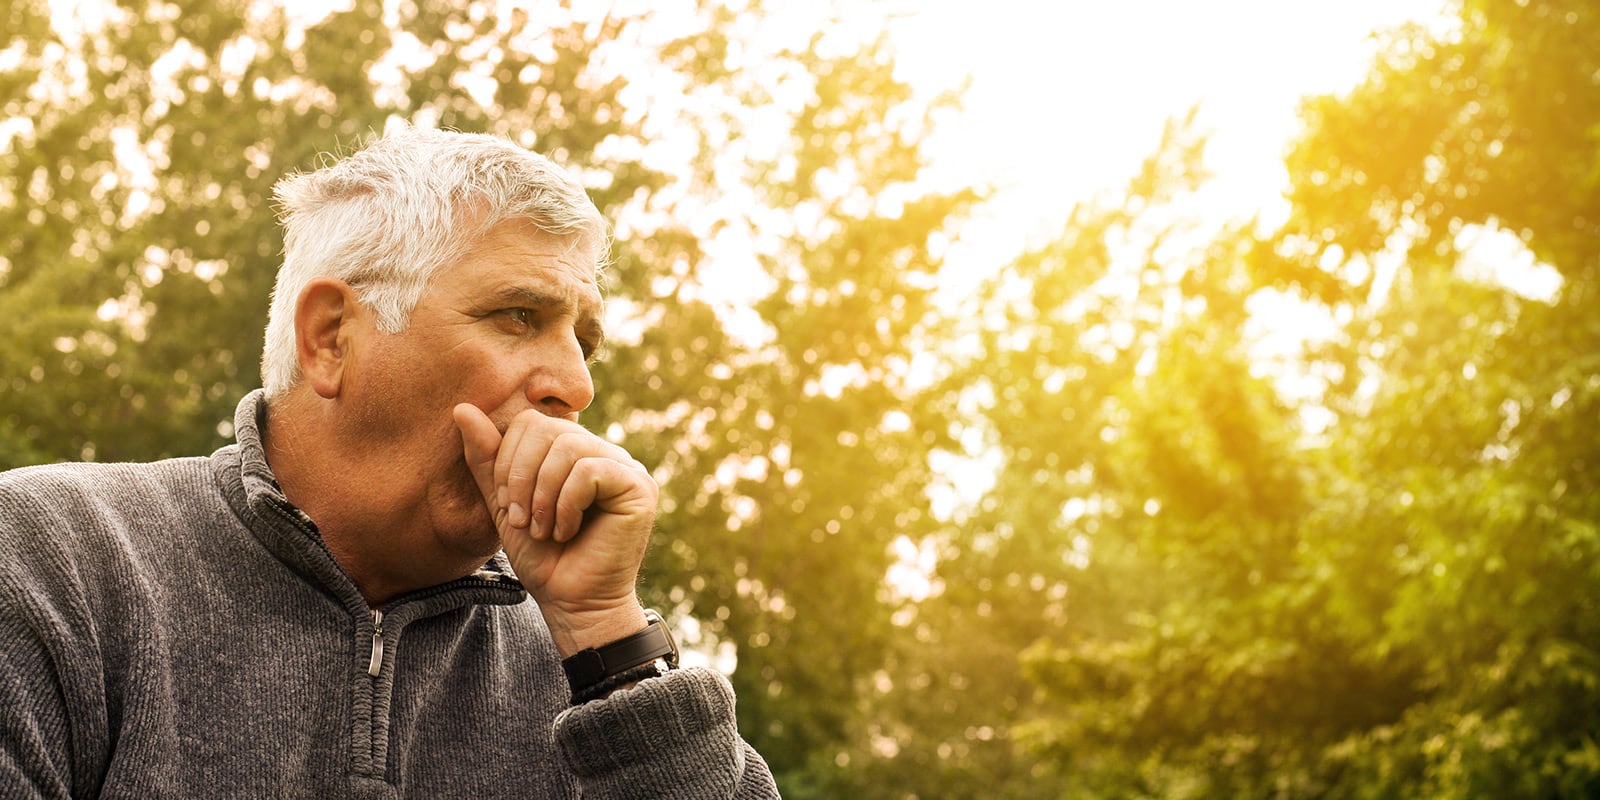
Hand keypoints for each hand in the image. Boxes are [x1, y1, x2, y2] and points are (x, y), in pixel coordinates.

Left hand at [454, 404, 656, 655]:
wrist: (572, 604)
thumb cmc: (543, 559)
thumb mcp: (505, 504)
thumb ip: (487, 459)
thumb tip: (462, 408)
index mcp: (574, 453)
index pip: (533, 422)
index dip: (508, 458)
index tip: (506, 504)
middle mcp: (604, 453)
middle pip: (549, 429)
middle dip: (521, 476)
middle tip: (522, 520)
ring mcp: (626, 467)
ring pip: (568, 448)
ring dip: (543, 495)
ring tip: (544, 530)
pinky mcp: (639, 487)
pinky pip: (590, 471)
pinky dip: (566, 504)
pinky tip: (566, 531)